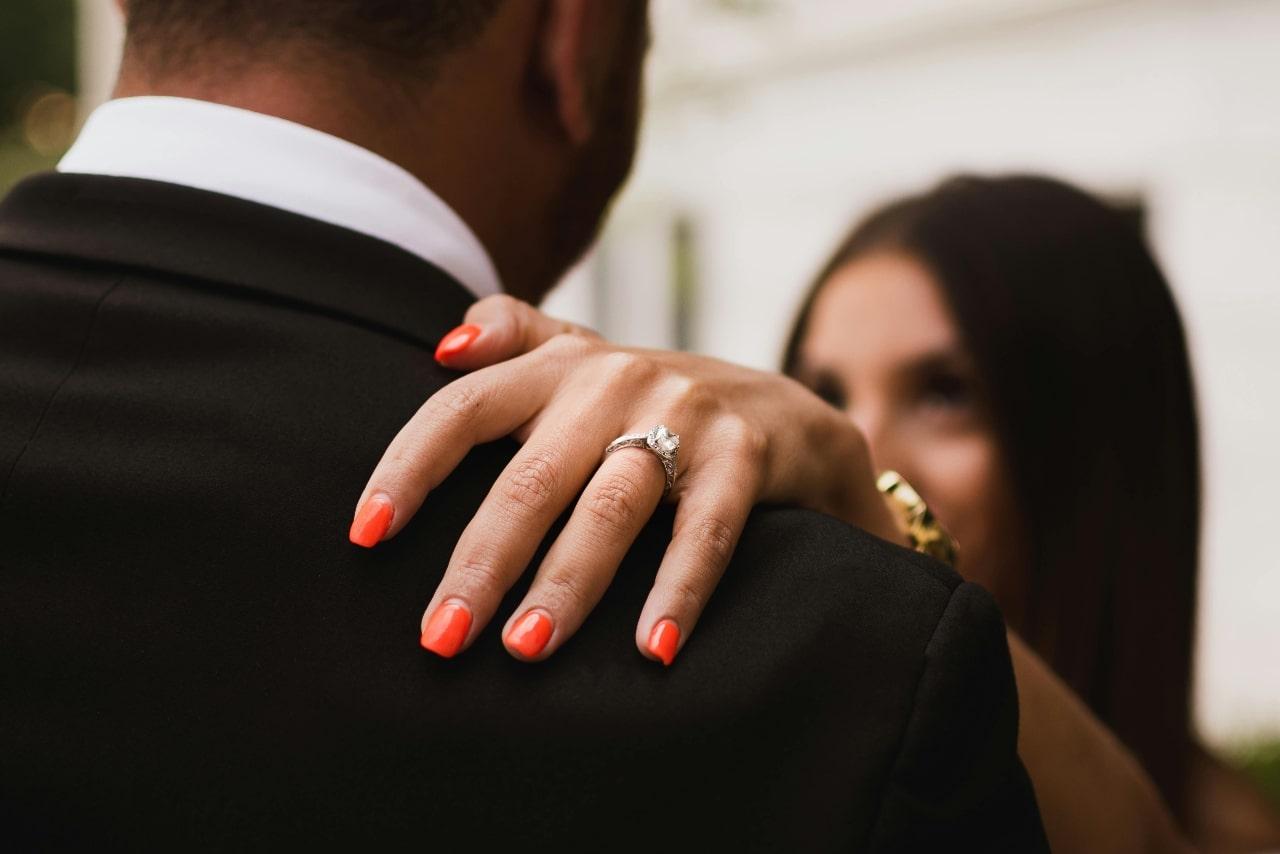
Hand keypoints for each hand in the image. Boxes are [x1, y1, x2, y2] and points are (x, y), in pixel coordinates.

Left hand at [351, 295, 903, 664]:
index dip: (409, 467)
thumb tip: (441, 346)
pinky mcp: (743, 456)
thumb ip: (514, 336)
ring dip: (567, 581)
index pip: (464, 408)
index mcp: (558, 365)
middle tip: (442, 636)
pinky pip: (704, 531)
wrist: (778, 409)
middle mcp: (614, 380)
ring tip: (526, 648)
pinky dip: (679, 590)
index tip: (365, 535)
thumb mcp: (582, 356)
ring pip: (612, 506)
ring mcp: (684, 414)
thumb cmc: (649, 400)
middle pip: (532, 476)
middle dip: (483, 560)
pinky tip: (653, 650)